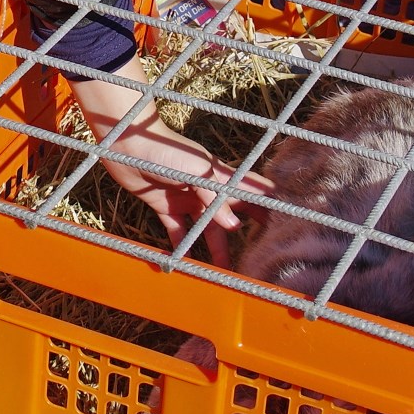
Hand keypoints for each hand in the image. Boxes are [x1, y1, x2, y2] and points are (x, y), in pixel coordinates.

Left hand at [71, 63, 272, 264]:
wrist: (126, 142)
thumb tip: (233, 226)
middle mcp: (207, 189)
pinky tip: (190, 263)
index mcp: (220, 176)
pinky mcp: (165, 206)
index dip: (269, 206)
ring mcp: (187, 199)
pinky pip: (178, 230)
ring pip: (206, 228)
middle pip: (232, 215)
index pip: (252, 192)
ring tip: (225, 270)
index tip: (287, 226)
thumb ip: (215, 198)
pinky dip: (184, 246)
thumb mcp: (197, 172)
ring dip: (216, 247)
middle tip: (259, 257)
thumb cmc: (165, 150)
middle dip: (246, 234)